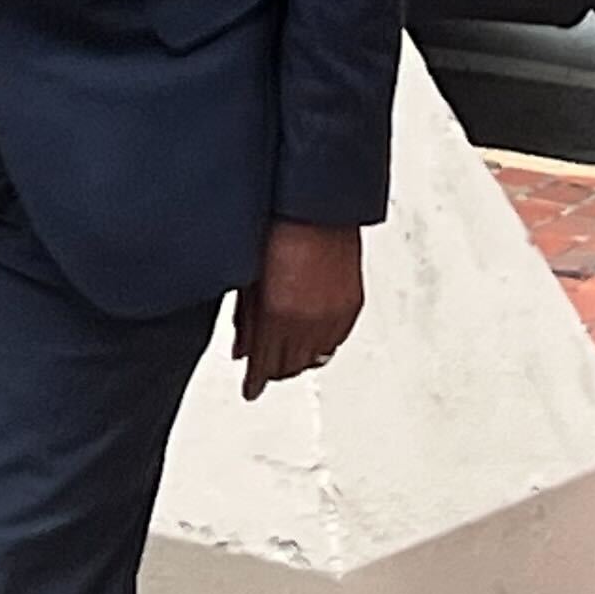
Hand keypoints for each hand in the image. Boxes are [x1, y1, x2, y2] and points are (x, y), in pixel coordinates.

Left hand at [233, 221, 362, 397]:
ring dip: (299, 360)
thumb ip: (246, 320)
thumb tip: (242, 348)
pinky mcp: (352, 304)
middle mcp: (311, 320)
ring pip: (317, 357)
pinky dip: (321, 344)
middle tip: (263, 370)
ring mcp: (334, 313)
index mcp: (280, 315)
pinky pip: (336, 339)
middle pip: (292, 366)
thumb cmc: (279, 227)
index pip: (266, 366)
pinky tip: (312, 339)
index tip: (249, 389)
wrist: (318, 204)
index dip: (255, 382)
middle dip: (275, 370)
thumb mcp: (251, 279)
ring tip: (285, 357)